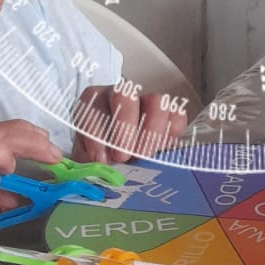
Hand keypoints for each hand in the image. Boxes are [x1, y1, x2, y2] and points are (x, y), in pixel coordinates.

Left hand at [72, 83, 187, 163]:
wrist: (117, 156)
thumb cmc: (101, 154)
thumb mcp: (88, 158)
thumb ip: (89, 163)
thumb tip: (98, 169)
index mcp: (93, 102)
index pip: (93, 107)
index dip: (95, 134)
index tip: (99, 158)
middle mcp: (120, 95)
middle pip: (125, 95)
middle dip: (124, 127)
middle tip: (123, 156)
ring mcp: (146, 101)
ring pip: (155, 102)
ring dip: (151, 130)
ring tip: (144, 155)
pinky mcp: (169, 113)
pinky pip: (177, 115)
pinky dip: (172, 133)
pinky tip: (161, 149)